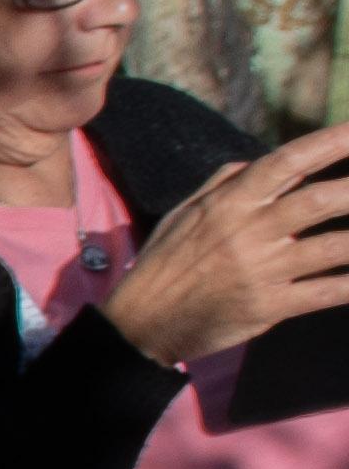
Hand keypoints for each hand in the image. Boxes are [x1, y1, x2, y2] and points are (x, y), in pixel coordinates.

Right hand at [99, 116, 348, 364]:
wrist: (139, 325)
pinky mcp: (269, 306)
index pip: (286, 162)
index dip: (329, 143)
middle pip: (321, 201)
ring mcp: (262, 271)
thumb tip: (258, 161)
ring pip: (335, 248)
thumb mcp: (183, 215)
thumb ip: (223, 184)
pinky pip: (327, 292)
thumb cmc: (163, 265)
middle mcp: (249, 233)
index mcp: (229, 204)